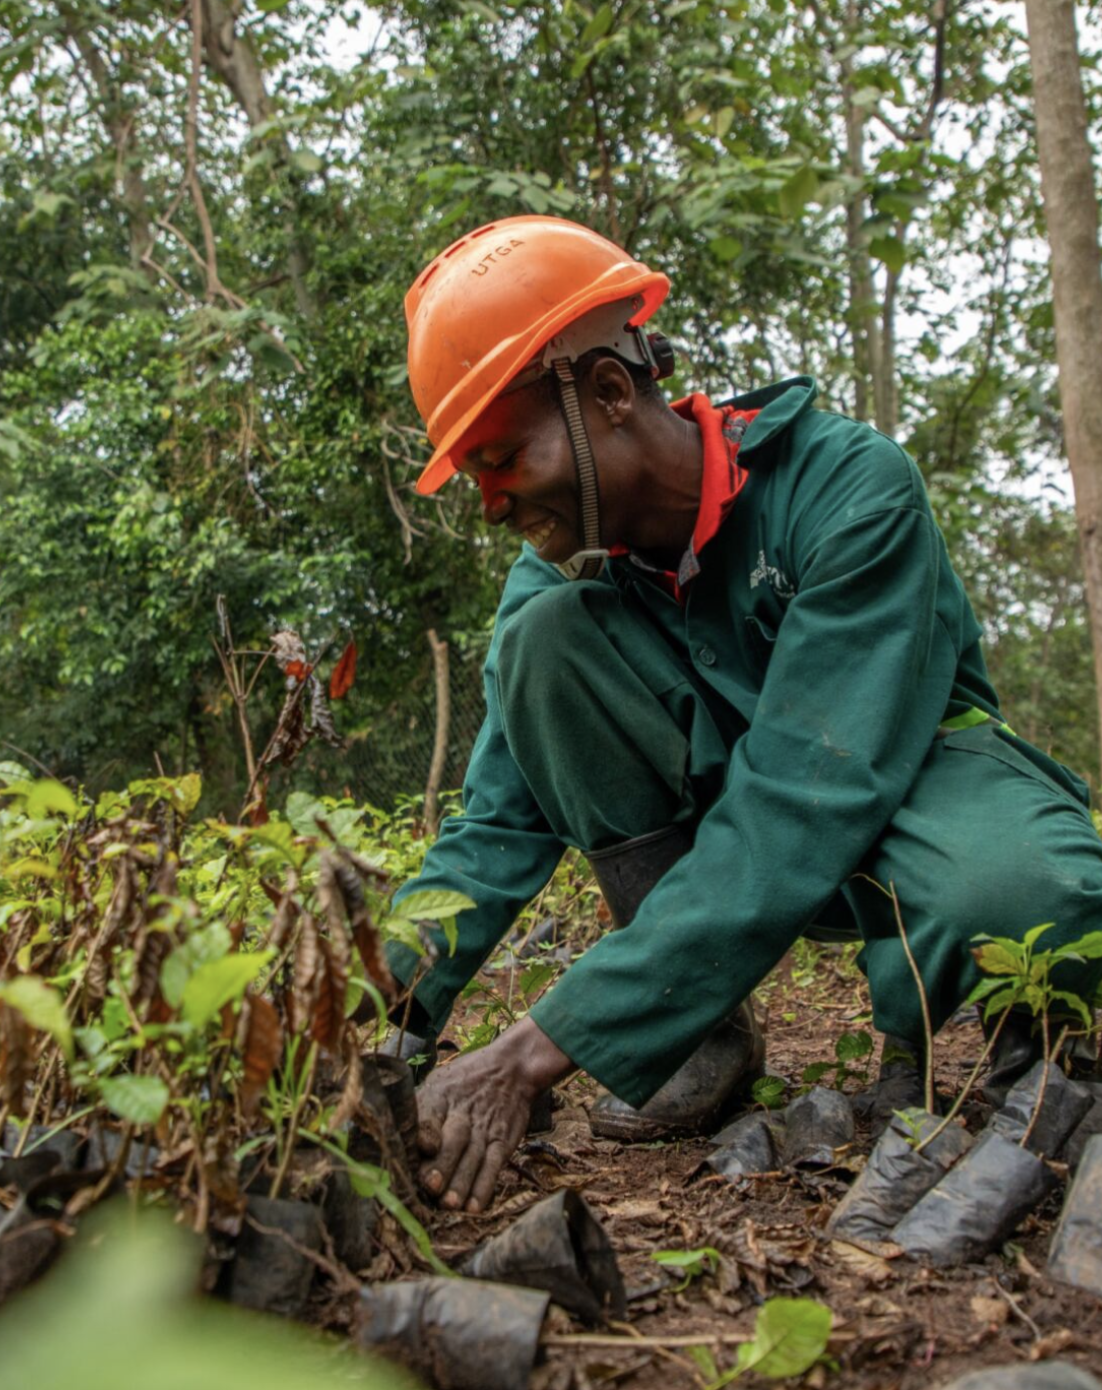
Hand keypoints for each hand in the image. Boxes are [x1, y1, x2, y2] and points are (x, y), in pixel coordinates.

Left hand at [416, 1015, 573, 1212]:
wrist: (512, 1067)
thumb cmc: (464, 1080)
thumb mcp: (439, 1082)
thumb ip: (419, 1109)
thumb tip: (390, 1139)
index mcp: (440, 1094)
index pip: (431, 1112)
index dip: (427, 1131)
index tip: (422, 1148)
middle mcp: (463, 1111)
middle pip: (454, 1139)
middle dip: (443, 1163)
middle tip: (431, 1186)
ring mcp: (485, 1128)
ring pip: (474, 1157)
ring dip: (462, 1182)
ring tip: (450, 1204)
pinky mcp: (503, 1141)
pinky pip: (494, 1165)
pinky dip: (485, 1186)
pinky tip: (475, 1206)